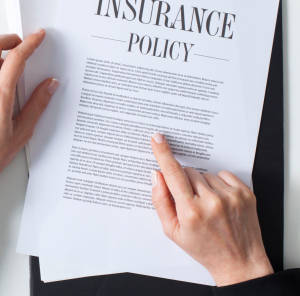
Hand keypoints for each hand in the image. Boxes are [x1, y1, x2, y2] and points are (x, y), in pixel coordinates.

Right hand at [150, 133, 273, 285]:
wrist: (239, 262)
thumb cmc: (204, 248)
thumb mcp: (172, 231)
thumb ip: (160, 201)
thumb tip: (157, 175)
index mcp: (190, 211)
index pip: (172, 174)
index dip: (163, 154)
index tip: (157, 139)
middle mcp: (211, 202)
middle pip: (188, 172)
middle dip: (184, 182)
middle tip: (190, 201)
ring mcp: (230, 197)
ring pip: (205, 174)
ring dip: (202, 184)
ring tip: (207, 205)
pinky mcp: (244, 194)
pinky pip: (223, 174)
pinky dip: (218, 184)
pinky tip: (219, 200)